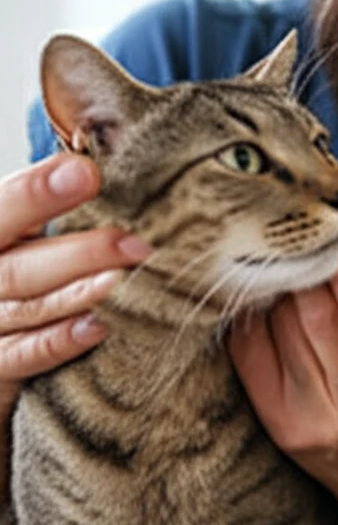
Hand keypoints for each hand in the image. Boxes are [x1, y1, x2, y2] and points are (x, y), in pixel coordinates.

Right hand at [0, 154, 152, 416]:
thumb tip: (100, 169)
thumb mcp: (23, 231)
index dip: (37, 193)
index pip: (3, 209)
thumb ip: (49, 204)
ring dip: (81, 296)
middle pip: (20, 268)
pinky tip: (100, 327)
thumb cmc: (18, 263)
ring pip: (29, 308)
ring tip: (125, 282)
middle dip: (81, 255)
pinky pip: (26, 354)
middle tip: (136, 246)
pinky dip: (62, 341)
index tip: (86, 174)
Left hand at [228, 245, 337, 500]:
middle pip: (323, 327)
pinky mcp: (279, 426)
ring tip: (292, 266)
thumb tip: (337, 246)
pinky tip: (268, 298)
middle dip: (312, 275)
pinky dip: (257, 315)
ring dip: (285, 289)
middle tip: (306, 244)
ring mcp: (318, 423)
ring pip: (285, 331)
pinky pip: (253, 352)